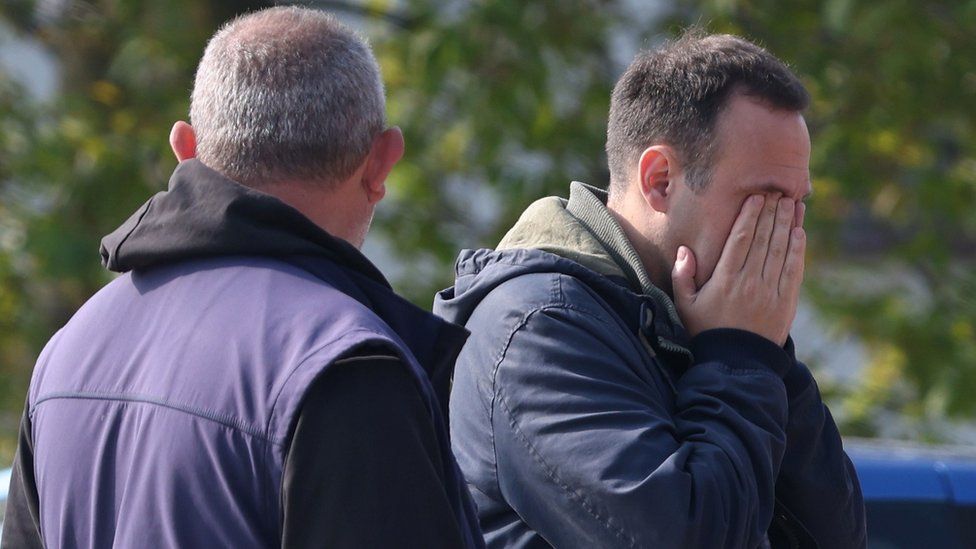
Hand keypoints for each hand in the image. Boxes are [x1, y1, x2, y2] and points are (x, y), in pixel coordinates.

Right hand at [671, 194, 805, 345]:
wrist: (736, 363)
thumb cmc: (706, 331)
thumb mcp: (685, 305)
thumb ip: (682, 276)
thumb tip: (685, 250)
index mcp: (724, 279)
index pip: (740, 240)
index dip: (750, 216)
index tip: (756, 197)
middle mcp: (749, 282)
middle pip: (764, 239)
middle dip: (772, 213)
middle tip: (778, 192)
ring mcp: (770, 291)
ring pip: (781, 250)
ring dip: (787, 224)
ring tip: (792, 204)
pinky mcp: (786, 302)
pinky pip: (793, 270)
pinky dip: (797, 249)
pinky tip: (799, 233)